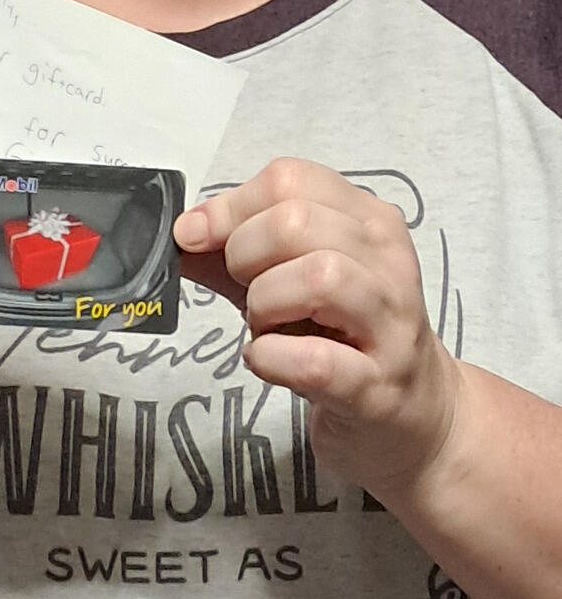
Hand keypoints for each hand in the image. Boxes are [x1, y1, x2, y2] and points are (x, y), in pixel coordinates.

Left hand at [174, 156, 460, 499]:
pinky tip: (266, 359)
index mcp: (368, 220)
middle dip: (244, 253)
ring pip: (319, 277)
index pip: (289, 179)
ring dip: (265, 301)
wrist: (415, 419)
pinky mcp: (378, 387)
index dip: (229, 206)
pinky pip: (316, 360)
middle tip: (244, 289)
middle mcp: (389, 262)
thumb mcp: (294, 281)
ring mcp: (391, 325)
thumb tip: (182, 234)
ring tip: (263, 325)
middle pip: (297, 220)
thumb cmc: (346, 338)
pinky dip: (272, 357)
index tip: (196, 237)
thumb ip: (237, 254)